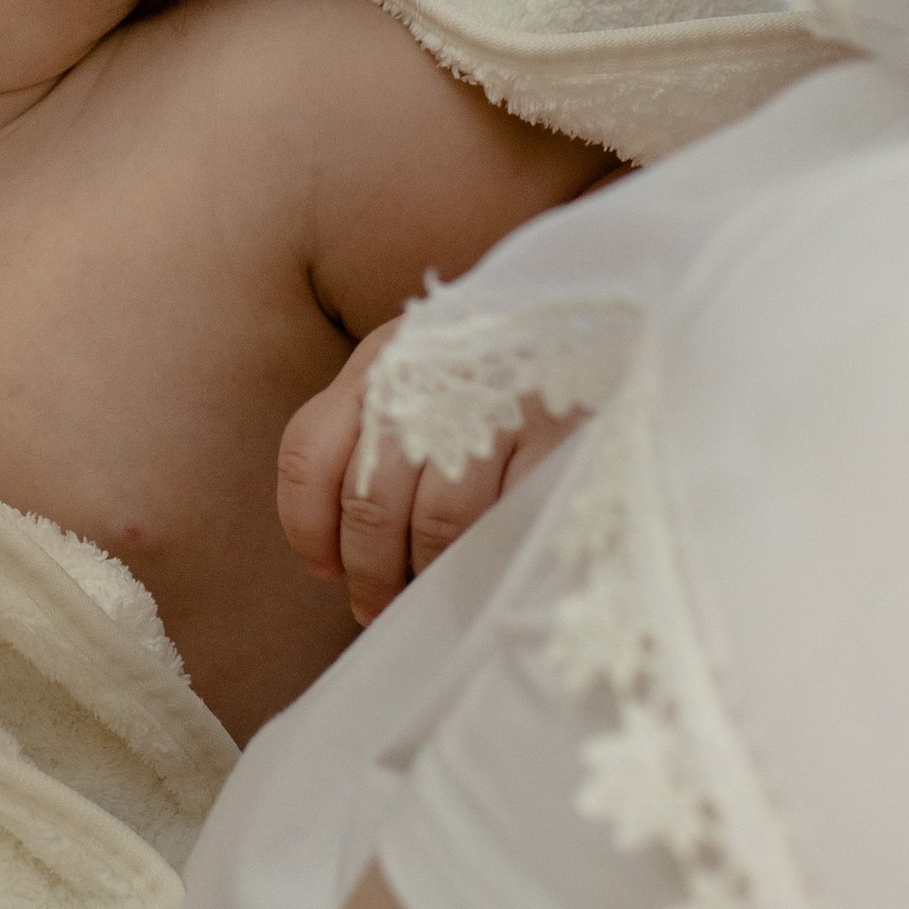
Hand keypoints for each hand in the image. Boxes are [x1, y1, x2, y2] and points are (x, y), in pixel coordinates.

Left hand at [279, 320, 583, 623]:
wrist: (602, 302)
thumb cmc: (495, 359)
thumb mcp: (421, 366)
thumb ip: (371, 434)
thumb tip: (332, 554)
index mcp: (383, 358)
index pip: (310, 448)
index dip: (307, 525)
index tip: (324, 567)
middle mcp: (430, 377)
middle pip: (370, 501)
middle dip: (368, 570)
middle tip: (376, 606)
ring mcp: (496, 405)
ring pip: (437, 523)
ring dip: (427, 577)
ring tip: (430, 596)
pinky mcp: (561, 432)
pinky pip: (509, 519)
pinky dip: (491, 557)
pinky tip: (488, 570)